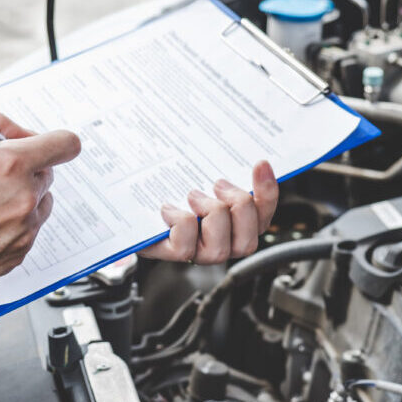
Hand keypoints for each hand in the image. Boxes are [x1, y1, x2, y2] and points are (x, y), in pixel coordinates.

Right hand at [0, 112, 80, 303]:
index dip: (57, 142)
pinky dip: (10, 225)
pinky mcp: (17, 256)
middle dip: (25, 169)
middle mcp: (24, 198)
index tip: (50, 145)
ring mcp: (23, 231)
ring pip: (39, 203)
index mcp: (10, 165)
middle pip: (47, 173)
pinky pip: (27, 231)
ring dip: (20, 198)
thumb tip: (17, 131)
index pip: (64, 144)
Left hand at [138, 161, 278, 263]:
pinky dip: (179, 221)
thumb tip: (241, 148)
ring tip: (193, 195)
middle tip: (218, 185)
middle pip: (248, 241)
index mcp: (236, 224)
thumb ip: (222, 167)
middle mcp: (221, 244)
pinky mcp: (172, 254)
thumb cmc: (172, 184)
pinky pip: (184, 247)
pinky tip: (169, 208)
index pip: (264, 216)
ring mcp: (197, 253)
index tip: (260, 163)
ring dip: (209, 214)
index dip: (267, 192)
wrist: (134, 201)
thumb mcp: (201, 172)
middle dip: (238, 207)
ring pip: (219, 249)